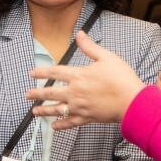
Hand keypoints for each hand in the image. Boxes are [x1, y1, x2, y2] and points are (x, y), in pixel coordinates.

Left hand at [27, 31, 144, 129]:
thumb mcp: (106, 57)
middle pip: (51, 93)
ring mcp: (79, 107)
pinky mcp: (87, 118)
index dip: (41, 72)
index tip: (31, 73)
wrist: (133, 102)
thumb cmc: (122, 78)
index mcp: (78, 75)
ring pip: (57, 109)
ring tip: (34, 112)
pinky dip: (61, 125)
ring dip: (44, 111)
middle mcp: (75, 92)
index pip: (55, 73)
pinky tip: (54, 127)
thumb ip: (90, 47)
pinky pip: (70, 122)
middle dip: (37, 94)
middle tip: (27, 95)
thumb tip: (79, 34)